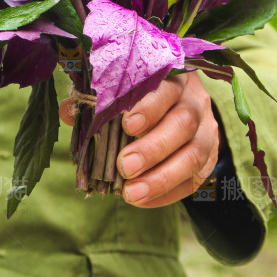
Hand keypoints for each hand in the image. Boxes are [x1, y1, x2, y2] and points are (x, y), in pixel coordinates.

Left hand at [59, 72, 221, 207]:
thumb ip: (95, 99)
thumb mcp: (118, 88)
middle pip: (183, 123)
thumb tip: (68, 111)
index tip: (126, 125)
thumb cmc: (136, 93)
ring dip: (162, 177)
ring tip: (131, 193)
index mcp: (172, 75)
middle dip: (153, 148)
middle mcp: (195, 100)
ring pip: (194, 154)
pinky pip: (196, 178)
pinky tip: (143, 200)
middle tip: (124, 166)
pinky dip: (168, 192)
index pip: (166, 88)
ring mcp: (208, 129)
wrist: (174, 104)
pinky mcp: (209, 156)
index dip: (148, 107)